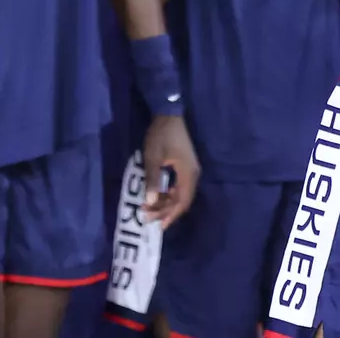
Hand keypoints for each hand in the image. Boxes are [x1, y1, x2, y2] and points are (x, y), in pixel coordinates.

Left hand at [141, 114, 198, 229]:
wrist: (169, 115)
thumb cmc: (161, 136)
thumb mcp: (153, 157)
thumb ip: (153, 179)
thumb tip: (151, 201)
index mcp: (188, 173)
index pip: (182, 201)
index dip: (171, 215)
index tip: (158, 225)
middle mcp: (192, 174)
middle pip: (182, 200)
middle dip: (165, 210)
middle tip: (146, 216)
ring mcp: (190, 170)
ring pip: (181, 194)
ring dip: (166, 202)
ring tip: (148, 207)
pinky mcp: (185, 166)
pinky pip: (179, 186)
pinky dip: (168, 194)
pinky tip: (157, 195)